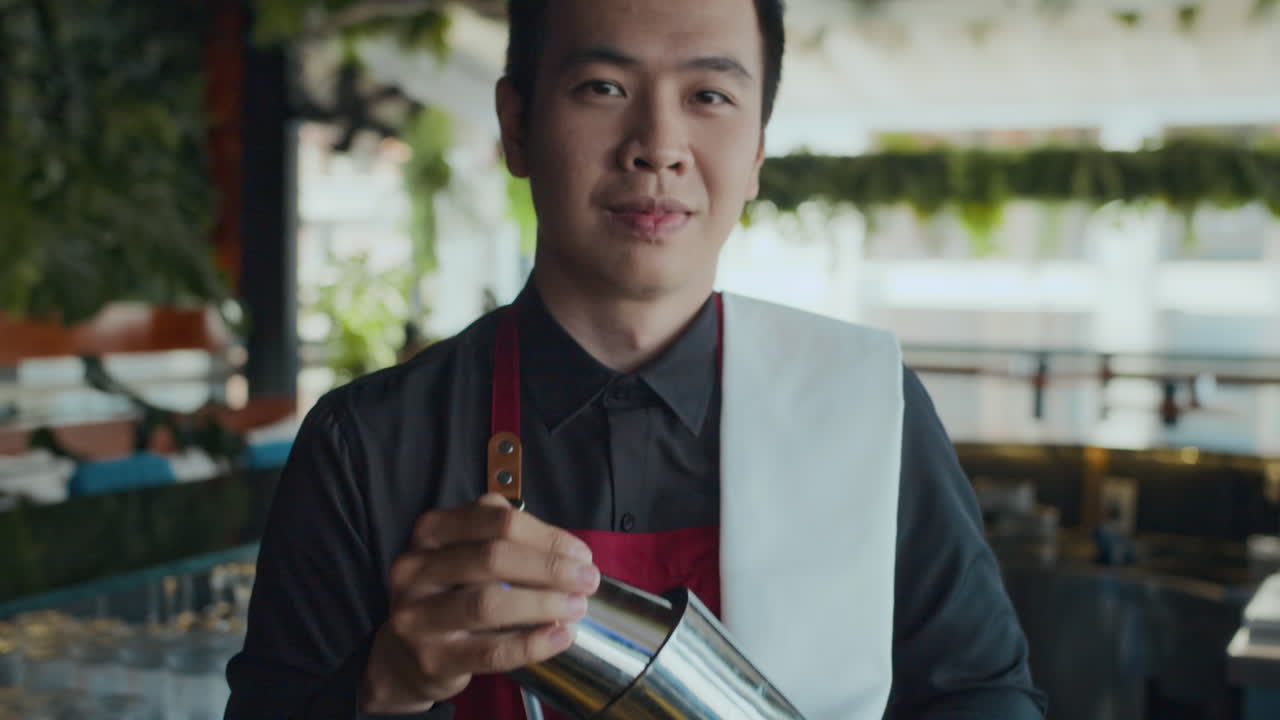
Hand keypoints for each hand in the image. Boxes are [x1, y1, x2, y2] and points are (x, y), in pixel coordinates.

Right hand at [361, 494, 600, 712]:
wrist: (406, 655)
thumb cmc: (452, 593)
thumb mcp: (468, 553)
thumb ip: (507, 540)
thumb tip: (571, 553)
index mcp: (431, 531)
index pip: (496, 520)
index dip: (546, 536)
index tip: (581, 554)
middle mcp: (415, 568)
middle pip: (493, 558)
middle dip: (550, 568)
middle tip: (588, 580)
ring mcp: (417, 615)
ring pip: (488, 604)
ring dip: (544, 603)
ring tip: (577, 607)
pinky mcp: (431, 658)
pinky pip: (490, 651)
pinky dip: (532, 643)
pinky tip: (560, 636)